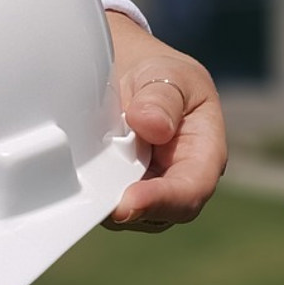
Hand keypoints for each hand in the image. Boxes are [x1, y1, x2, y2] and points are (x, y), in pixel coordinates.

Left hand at [104, 11, 226, 231]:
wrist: (130, 70)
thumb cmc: (159, 73)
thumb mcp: (167, 72)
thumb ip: (163, 97)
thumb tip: (153, 126)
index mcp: (204, 152)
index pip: (192, 189)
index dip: (162, 201)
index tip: (128, 202)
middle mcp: (180, 179)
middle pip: (160, 213)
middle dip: (128, 208)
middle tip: (95, 199)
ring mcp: (150, 190)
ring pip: (130, 215)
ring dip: (106, 201)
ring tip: (85, 176)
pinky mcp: (121, 191)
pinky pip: (107, 204)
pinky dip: (93, 195)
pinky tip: (79, 177)